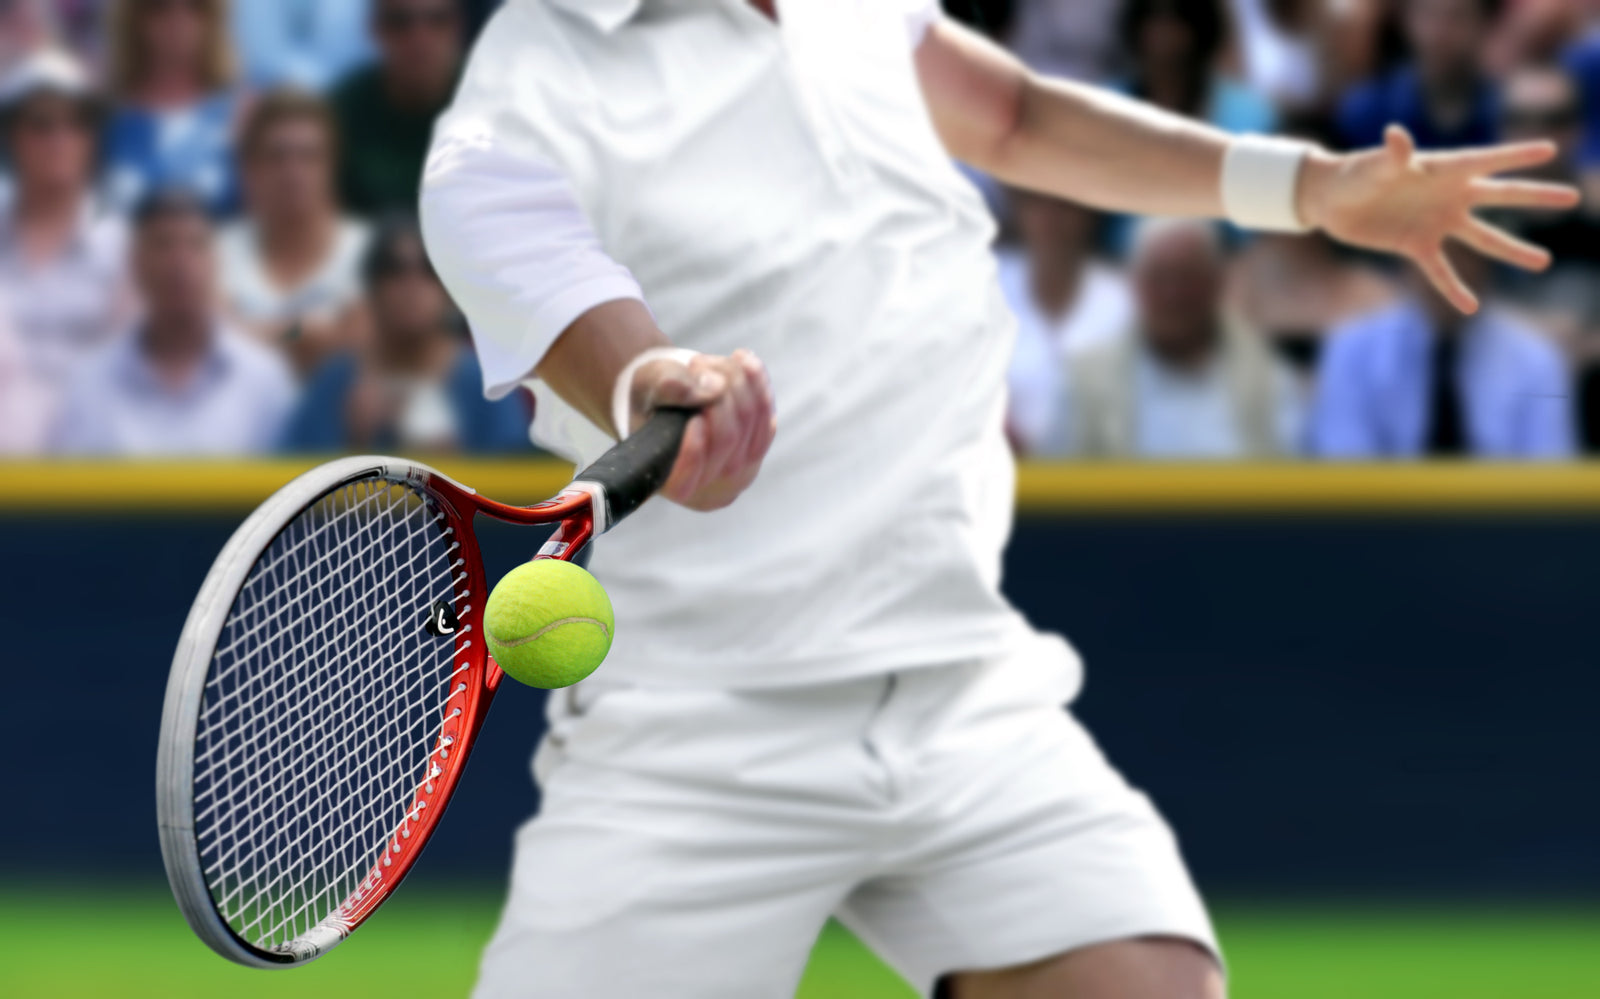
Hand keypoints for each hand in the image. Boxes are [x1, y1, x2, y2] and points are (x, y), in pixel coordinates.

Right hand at [629, 349, 775, 511]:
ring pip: (752, 424)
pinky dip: (757, 382)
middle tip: (695, 364)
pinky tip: (741, 359)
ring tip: (709, 362)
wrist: (670, 398)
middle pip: (726, 440)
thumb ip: (670, 386)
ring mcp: (739, 471)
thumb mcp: (647, 386)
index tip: (693, 420)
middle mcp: (708, 487)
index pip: (684, 481)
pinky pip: (766, 415)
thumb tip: (713, 388)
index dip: (693, 453)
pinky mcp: (758, 447)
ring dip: (736, 382)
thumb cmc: (650, 397)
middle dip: (717, 395)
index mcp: (669, 483)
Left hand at [1297, 125, 1581, 312]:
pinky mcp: (1417, 246)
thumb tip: (1398, 136)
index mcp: (1443, 169)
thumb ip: (1392, 156)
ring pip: (1482, 238)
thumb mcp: (1372, 165)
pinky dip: (1453, 288)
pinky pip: (1441, 270)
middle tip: (1572, 198)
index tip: (1549, 150)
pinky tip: (1470, 307)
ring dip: (1511, 251)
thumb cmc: (1354, 173)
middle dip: (1535, 197)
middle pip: (1500, 196)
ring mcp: (1437, 222)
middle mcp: (1449, 195)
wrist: (1333, 201)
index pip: (1486, 160)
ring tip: (1543, 263)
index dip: (1515, 155)